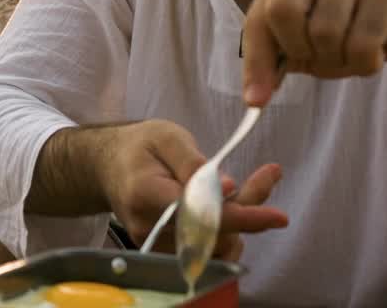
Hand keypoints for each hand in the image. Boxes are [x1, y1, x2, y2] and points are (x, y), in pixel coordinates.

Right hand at [98, 120, 286, 251]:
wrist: (109, 167)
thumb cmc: (140, 147)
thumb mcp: (167, 136)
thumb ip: (195, 162)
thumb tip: (229, 188)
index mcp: (146, 193)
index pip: (199, 214)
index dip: (240, 217)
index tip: (277, 216)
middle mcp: (150, 226)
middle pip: (213, 233)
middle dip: (249, 208)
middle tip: (268, 174)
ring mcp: (157, 243)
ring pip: (216, 244)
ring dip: (243, 218)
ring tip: (255, 183)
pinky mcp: (167, 250)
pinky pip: (208, 247)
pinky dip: (230, 228)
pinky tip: (236, 204)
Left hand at [242, 0, 386, 106]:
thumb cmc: (348, 29)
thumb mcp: (302, 42)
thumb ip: (274, 61)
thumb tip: (254, 98)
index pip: (258, 17)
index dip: (257, 61)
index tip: (257, 100)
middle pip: (284, 13)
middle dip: (301, 51)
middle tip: (321, 60)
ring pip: (324, 32)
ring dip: (337, 61)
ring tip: (350, 54)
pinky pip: (361, 44)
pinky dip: (365, 64)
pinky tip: (374, 54)